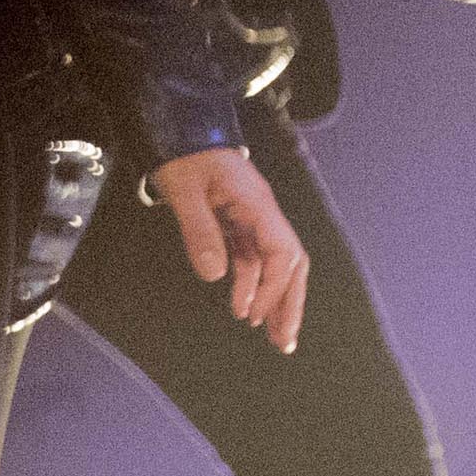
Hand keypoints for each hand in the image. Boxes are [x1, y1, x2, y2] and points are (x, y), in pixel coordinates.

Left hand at [150, 146, 308, 352]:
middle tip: (285, 341)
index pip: (281, 250)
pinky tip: (245, 307)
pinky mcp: (241, 224)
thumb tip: (216, 276)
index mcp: (257, 203)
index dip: (273, 287)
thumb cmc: (186, 158)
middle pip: (291, 261)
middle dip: (291, 301)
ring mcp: (255, 219)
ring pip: (277, 263)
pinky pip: (255, 259)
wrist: (184, 133)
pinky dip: (255, 286)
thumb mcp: (185, 191)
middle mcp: (264, 213)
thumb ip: (200, 231)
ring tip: (274, 335)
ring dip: (277, 299)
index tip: (253, 317)